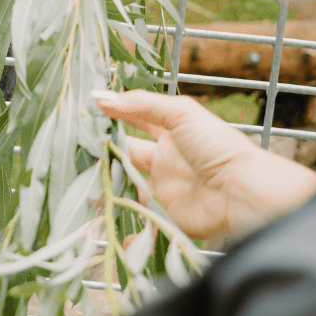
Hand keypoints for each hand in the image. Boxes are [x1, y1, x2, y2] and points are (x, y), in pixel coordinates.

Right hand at [94, 90, 315, 240]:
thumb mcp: (180, 113)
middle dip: (103, 148)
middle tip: (74, 143)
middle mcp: (164, 159)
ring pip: (125, 183)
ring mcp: (162, 188)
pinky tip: (96, 213)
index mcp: (170, 131)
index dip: (113, 113)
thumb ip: (141, 104)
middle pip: (125, 151)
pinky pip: (136, 218)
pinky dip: (119, 218)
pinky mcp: (163, 216)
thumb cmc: (217, 145)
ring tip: (76, 176)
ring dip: (105, 181)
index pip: (134, 118)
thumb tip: (101, 96)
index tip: (85, 109)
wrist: (241, 192)